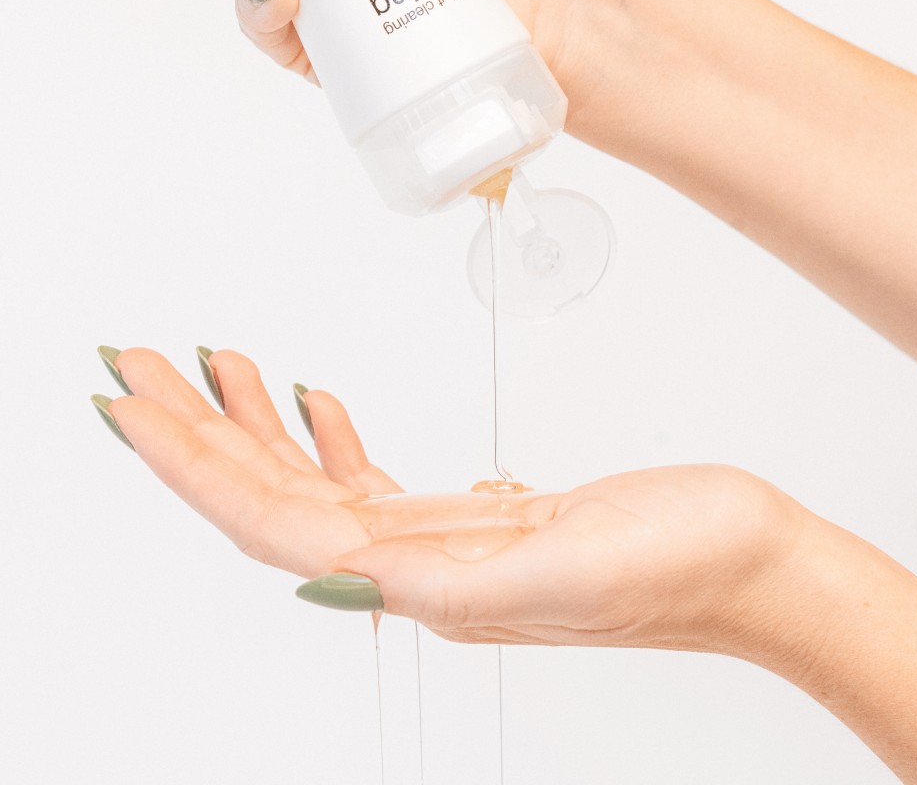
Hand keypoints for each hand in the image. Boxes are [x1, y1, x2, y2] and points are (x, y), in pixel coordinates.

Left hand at [94, 345, 803, 650]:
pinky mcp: (475, 517)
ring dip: (254, 427)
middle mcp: (418, 568)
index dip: (193, 466)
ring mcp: (441, 542)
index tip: (131, 405)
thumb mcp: (566, 572)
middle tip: (136, 363)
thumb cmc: (685, 562)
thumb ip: (449, 581)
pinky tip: (313, 403)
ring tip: (212, 364)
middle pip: (272, 498)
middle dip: (197, 431)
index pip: (272, 521)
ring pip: (313, 483)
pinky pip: (371, 480)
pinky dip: (329, 438)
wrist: (754, 560)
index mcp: (428, 583)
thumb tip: (337, 578)